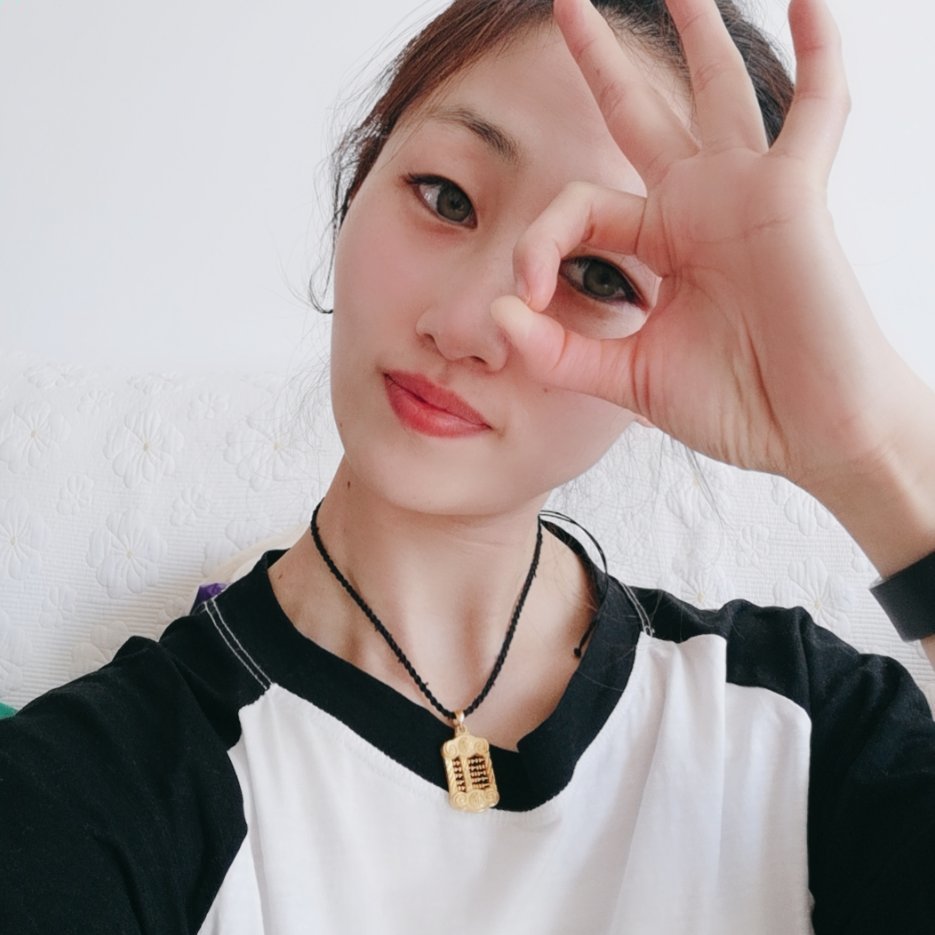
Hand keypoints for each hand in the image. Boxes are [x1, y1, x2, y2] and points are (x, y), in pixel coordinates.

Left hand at [492, 0, 917, 494]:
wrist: (806, 435)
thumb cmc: (732, 405)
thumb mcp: (625, 379)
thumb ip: (558, 352)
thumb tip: (498, 314)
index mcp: (656, 244)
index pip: (575, 209)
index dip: (536, 244)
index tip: (524, 300)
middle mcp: (697, 207)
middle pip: (638, 115)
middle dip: (600, 63)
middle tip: (564, 6)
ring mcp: (745, 194)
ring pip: (717, 91)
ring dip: (699, 31)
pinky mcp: (793, 197)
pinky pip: (816, 111)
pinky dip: (820, 55)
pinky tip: (808, 2)